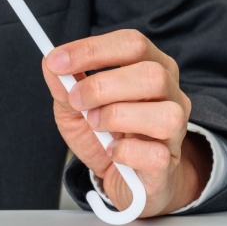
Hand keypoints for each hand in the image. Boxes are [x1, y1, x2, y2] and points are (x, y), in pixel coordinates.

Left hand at [42, 29, 211, 216]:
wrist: (125, 181)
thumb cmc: (105, 136)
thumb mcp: (76, 108)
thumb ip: (64, 86)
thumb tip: (50, 63)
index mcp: (151, 67)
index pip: (132, 44)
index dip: (92, 50)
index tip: (56, 61)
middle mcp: (171, 94)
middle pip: (151, 74)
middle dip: (101, 86)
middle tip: (76, 101)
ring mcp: (176, 129)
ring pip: (162, 114)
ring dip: (116, 117)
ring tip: (96, 125)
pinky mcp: (168, 163)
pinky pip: (154, 154)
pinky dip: (124, 153)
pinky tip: (112, 152)